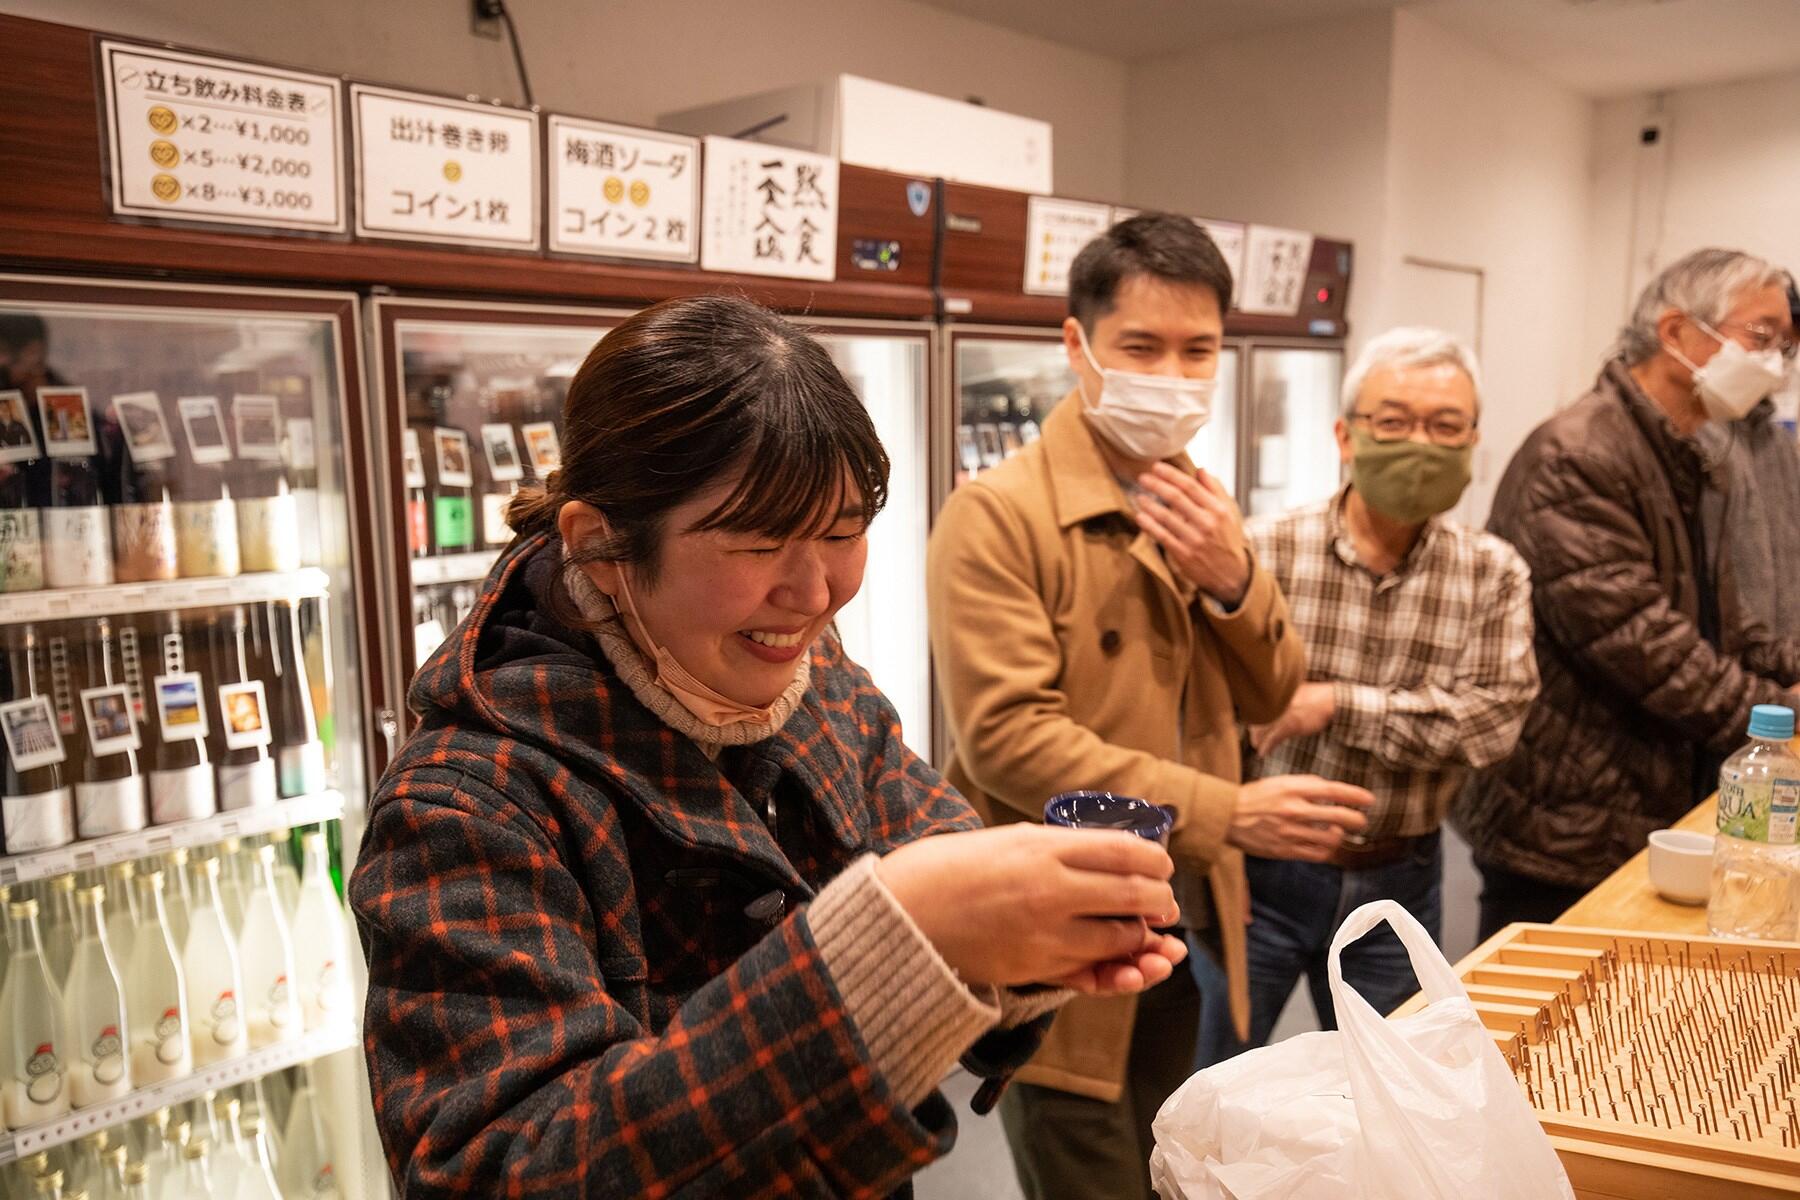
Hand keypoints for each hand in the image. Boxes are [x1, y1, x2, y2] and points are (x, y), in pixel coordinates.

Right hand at [875, 825, 1180, 989]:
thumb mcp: (1002, 838)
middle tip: (1164, 900)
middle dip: (1159, 899)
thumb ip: (1054, 847)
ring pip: (1121, 938)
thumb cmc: (943, 870)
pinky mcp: (1035, 969)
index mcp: (1041, 847)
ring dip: (1144, 936)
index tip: (1161, 863)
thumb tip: (1104, 852)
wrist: (898, 917)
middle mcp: (1051, 890)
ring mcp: (1045, 934)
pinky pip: (1094, 974)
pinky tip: (1132, 963)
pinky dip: (1120, 970)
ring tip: (1147, 930)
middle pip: (1133, 894)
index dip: (1154, 859)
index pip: (1123, 851)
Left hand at [1134, 464, 1249, 605]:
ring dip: (1149, 505)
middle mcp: (1207, 523)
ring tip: (1139, 496)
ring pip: (1166, 517)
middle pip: (1176, 498)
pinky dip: (1149, 525)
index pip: (1191, 486)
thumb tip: (1200, 470)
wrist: (1232, 574)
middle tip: (1143, 477)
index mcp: (1218, 510)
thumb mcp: (1230, 512)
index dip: (1171, 475)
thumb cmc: (1228, 539)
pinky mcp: (1184, 555)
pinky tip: (1140, 516)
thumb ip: (1215, 489)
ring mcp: (1194, 540)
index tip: (1157, 467)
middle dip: (1157, 485)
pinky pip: (1162, 536)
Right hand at [1227, 775, 1374, 862]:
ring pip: (1330, 838)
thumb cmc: (1254, 797)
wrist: (1227, 816)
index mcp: (1292, 789)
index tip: (1369, 800)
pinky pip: (1317, 854)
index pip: (1332, 791)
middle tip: (1361, 820)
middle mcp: (1293, 810)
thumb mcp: (1278, 782)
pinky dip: (1326, 850)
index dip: (1355, 796)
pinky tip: (1325, 844)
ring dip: (1339, 835)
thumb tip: (1330, 790)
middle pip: (1338, 816)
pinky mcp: (1285, 850)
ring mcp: (1290, 832)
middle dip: (1356, 819)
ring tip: (1337, 831)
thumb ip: (1305, 784)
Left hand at [1250, 683, 1336, 755]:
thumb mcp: (1294, 691)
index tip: (1253, 726)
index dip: (1252, 718)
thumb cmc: (1314, 695)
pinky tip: (1262, 753)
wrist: (1330, 700)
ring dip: (1257, 740)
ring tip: (1257, 746)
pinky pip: (1272, 738)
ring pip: (1261, 730)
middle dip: (1254, 731)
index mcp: (1274, 694)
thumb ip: (1282, 697)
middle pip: (1256, 719)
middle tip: (1255, 740)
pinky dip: (1266, 747)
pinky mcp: (1290, 725)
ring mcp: (1282, 713)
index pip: (1255, 707)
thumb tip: (1273, 701)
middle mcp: (1275, 702)